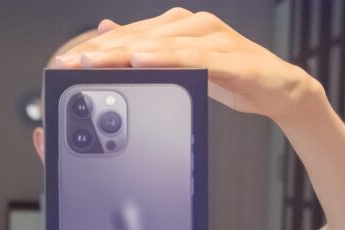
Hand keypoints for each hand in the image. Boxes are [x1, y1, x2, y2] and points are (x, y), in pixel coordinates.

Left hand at [55, 7, 322, 120]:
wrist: (278, 89)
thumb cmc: (231, 76)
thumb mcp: (183, 66)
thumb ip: (148, 49)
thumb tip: (108, 31)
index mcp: (180, 28)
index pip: (130, 35)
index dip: (96, 48)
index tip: (66, 61)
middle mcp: (194, 25)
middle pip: (140, 36)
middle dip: (102, 51)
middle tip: (71, 62)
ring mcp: (213, 37)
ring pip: (161, 44)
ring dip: (126, 51)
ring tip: (96, 61)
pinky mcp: (230, 56)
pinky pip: (193, 57)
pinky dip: (166, 59)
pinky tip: (142, 60)